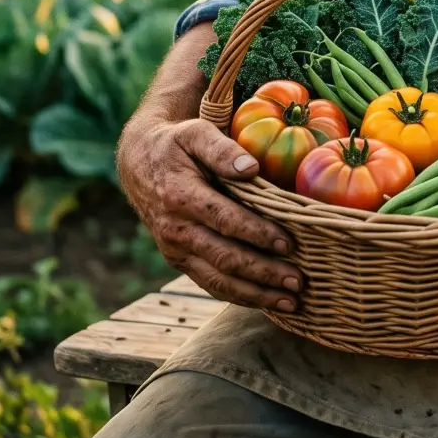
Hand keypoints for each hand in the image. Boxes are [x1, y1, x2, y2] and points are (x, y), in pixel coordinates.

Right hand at [117, 117, 301, 312]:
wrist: (139, 162)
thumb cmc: (176, 144)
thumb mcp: (195, 134)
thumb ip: (222, 149)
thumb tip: (251, 168)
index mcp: (181, 197)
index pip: (225, 220)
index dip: (257, 234)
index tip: (288, 244)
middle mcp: (176, 230)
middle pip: (224, 258)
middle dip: (263, 273)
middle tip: (298, 283)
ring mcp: (175, 249)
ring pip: (216, 280)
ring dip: (254, 294)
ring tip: (289, 303)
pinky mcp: (179, 259)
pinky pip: (209, 283)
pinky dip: (238, 296)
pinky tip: (265, 302)